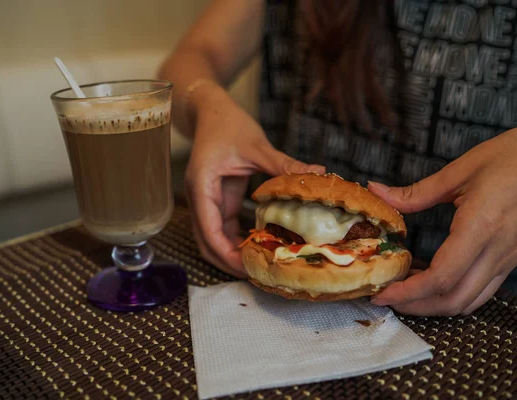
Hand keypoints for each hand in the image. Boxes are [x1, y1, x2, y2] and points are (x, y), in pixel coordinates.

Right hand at [184, 88, 324, 276]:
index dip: (225, 252)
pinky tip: (257, 246)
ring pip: (212, 238)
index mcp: (202, 185)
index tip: (247, 266)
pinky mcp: (216, 198)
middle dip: (226, 261)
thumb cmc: (228, 123)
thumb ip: (283, 164)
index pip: (208, 228)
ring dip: (231, 253)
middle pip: (205, 241)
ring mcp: (206, 199)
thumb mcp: (257, 145)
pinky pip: (223, 227)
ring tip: (259, 266)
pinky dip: (236, 239)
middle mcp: (199, 196)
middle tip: (256, 274)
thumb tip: (317, 174)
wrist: (210, 110)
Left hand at [368, 124, 516, 315]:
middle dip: (417, 307)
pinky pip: (483, 290)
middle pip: (455, 299)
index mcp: (481, 226)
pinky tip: (434, 280)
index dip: (409, 292)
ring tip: (407, 293)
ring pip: (470, 300)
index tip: (383, 293)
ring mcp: (508, 257)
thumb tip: (377, 192)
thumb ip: (415, 192)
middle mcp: (497, 249)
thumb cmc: (511, 157)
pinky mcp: (512, 257)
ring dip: (435, 305)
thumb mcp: (458, 171)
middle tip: (388, 298)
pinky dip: (455, 294)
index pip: (442, 276)